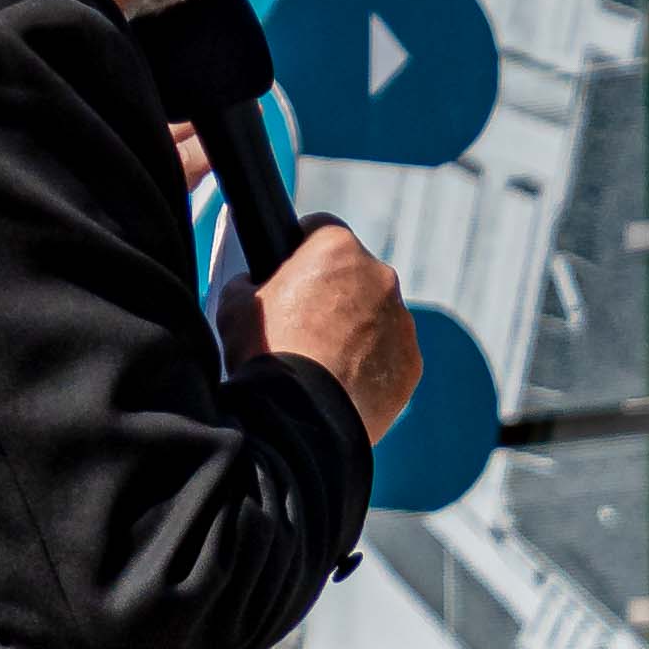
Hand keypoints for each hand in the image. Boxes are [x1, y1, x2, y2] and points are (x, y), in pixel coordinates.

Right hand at [231, 221, 419, 444]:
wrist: (301, 417)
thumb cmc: (267, 352)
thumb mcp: (236, 303)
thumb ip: (252, 281)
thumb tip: (256, 283)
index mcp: (337, 248)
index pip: (320, 230)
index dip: (302, 248)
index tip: (292, 268)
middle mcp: (380, 277)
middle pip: (354, 274)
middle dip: (333, 291)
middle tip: (304, 322)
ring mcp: (401, 321)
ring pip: (376, 315)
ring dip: (356, 328)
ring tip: (323, 359)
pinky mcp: (412, 363)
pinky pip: (390, 354)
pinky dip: (372, 363)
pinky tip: (342, 382)